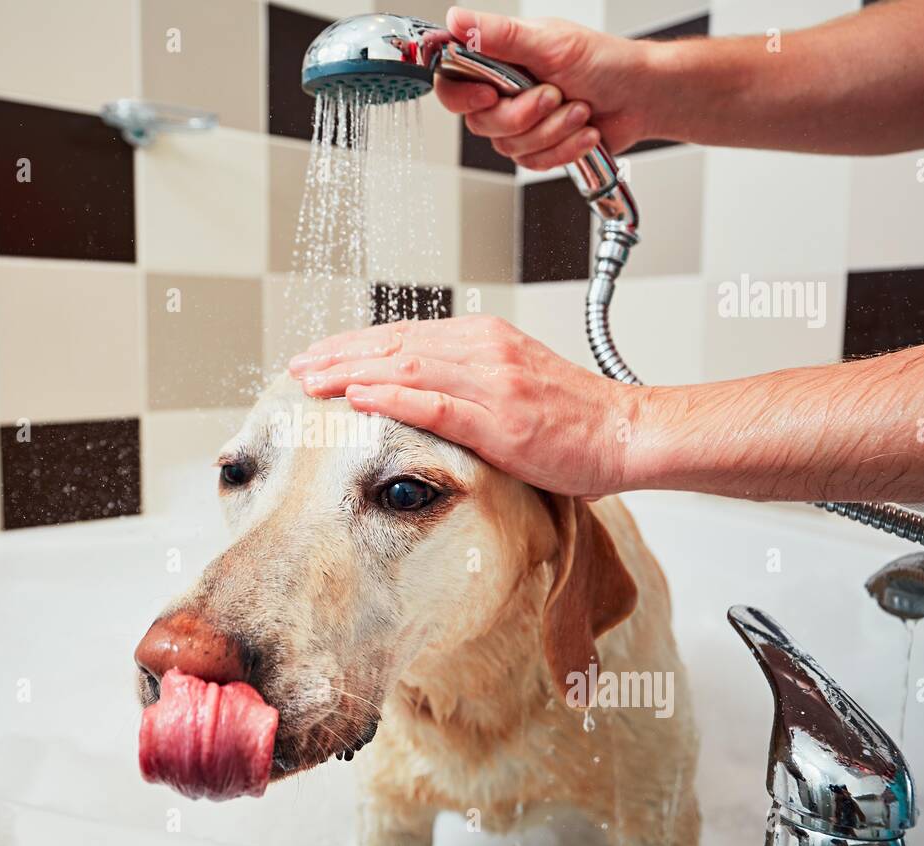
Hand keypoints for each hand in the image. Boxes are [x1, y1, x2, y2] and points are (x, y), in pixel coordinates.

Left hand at [288, 315, 641, 498]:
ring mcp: (492, 383)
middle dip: (338, 355)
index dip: (353, 344)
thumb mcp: (513, 381)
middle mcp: (483, 350)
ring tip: (311, 382)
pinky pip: (435, 406)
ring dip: (350, 374)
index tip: (317, 355)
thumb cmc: (572, 416)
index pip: (403, 335)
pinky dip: (391, 399)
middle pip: (394, 346)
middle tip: (297, 367)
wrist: (626, 432)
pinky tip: (357, 400)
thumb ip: (465, 378)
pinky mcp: (501, 421)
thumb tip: (415, 389)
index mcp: (483, 338)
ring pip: (405, 369)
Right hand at [438, 5, 662, 168]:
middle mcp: (504, 92)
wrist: (642, 97)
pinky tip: (583, 130)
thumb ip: (499, 35)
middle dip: (524, 115)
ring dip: (552, 130)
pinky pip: (533, 163)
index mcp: (499, 60)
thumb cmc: (605, 63)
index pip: (452, 82)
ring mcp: (520, 123)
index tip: (491, 96)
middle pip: (481, 123)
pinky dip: (564, 148)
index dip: (464, 97)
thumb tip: (455, 19)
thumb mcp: (550, 43)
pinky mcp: (538, 148)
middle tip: (554, 95)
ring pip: (510, 146)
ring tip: (578, 108)